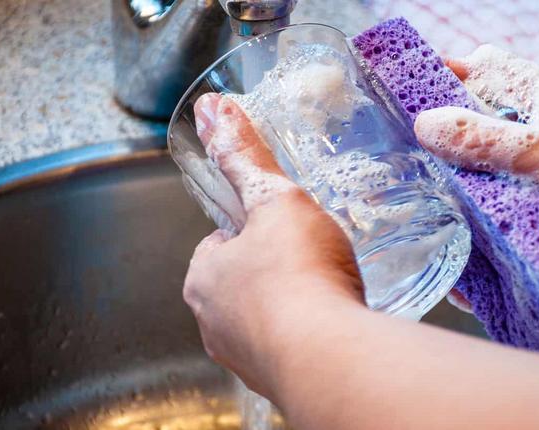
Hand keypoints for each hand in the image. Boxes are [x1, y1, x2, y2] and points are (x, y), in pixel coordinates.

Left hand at [183, 94, 363, 395]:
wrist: (331, 355)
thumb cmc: (298, 275)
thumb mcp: (274, 199)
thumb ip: (245, 155)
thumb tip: (212, 109)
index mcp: (203, 277)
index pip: (220, 242)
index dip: (252, 228)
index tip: (280, 225)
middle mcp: (213, 321)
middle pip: (243, 281)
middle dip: (273, 267)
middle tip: (312, 254)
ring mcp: (244, 355)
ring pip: (265, 317)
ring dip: (292, 302)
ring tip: (328, 286)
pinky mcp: (276, 379)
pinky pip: (290, 347)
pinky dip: (308, 333)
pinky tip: (334, 320)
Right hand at [414, 44, 538, 332]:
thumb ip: (496, 143)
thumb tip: (429, 123)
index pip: (491, 77)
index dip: (448, 72)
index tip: (399, 78)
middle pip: (478, 146)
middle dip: (438, 155)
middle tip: (388, 165)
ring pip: (485, 205)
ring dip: (455, 216)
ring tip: (411, 223)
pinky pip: (505, 256)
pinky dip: (482, 266)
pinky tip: (458, 279)